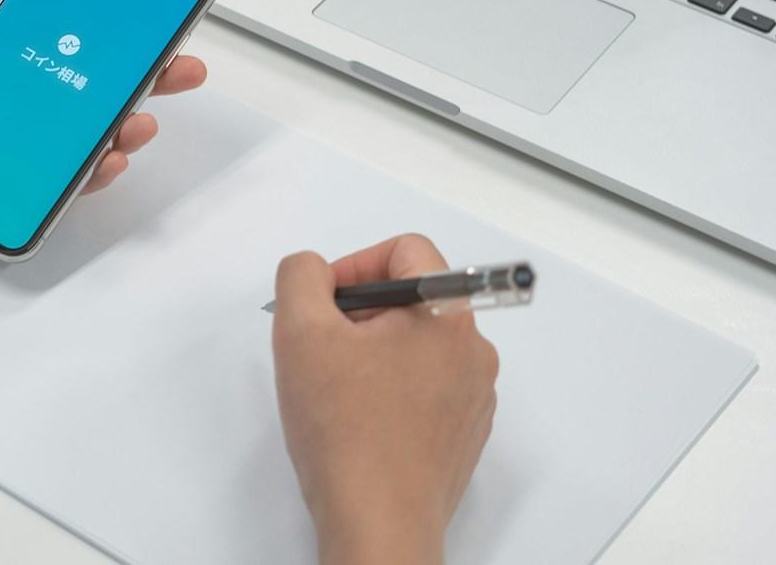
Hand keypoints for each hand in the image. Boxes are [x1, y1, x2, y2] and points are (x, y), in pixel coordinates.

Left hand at [0, 0, 206, 193]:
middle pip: (99, 78)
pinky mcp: (3, 165)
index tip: (157, 9)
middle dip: (149, 73)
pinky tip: (104, 157)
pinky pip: (58, 172)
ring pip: (88, 127)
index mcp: (7, 33)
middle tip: (178, 67)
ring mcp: (15, 125)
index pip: (80, 22)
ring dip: (126, 122)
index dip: (123, 19)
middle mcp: (18, 79)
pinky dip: (89, 169)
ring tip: (138, 116)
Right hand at [271, 234, 498, 564]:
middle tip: (321, 347)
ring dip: (373, 353)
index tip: (325, 302)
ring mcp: (474, 397)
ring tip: (336, 388)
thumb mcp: (300, 331)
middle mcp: (474, 352)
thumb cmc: (346, 431)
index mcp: (448, 315)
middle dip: (359, 314)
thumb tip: (314, 271)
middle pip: (412, 299)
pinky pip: (426, 388)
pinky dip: (390, 390)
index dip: (355, 265)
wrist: (378, 523)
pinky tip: (358, 420)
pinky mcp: (464, 435)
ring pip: (416, 345)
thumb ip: (301, 276)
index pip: (405, 250)